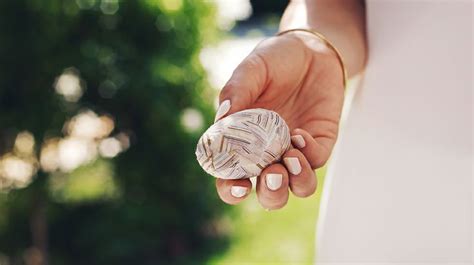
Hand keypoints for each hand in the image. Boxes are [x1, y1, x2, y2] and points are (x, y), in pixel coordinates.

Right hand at [214, 31, 344, 209]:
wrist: (312, 48)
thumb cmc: (274, 60)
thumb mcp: (252, 69)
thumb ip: (236, 91)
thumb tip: (221, 116)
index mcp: (243, 142)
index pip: (232, 178)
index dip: (232, 190)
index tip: (239, 186)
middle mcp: (269, 153)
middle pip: (268, 193)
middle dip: (270, 193)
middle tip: (271, 175)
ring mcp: (295, 150)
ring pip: (298, 187)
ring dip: (294, 181)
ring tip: (290, 157)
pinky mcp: (321, 141)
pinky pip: (317, 160)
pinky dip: (309, 154)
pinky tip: (300, 134)